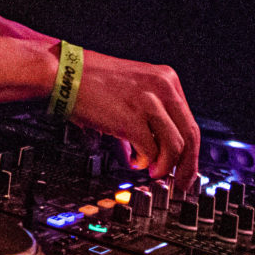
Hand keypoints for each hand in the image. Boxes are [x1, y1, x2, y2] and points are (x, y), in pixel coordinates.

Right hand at [66, 48, 199, 185]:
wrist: (63, 72)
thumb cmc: (91, 79)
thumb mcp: (133, 87)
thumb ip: (149, 114)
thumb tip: (155, 147)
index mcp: (166, 78)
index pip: (190, 121)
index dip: (190, 151)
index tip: (186, 167)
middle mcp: (162, 87)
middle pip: (190, 135)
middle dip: (187, 165)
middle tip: (181, 182)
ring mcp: (148, 102)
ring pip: (176, 146)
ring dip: (166, 166)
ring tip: (153, 172)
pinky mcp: (132, 118)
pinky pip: (151, 150)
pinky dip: (145, 162)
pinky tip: (135, 162)